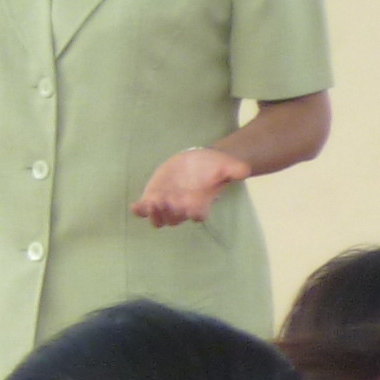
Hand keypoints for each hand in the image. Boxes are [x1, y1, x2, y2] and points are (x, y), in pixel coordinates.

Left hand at [133, 147, 249, 226]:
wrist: (197, 161)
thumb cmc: (213, 166)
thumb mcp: (226, 165)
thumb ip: (235, 169)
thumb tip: (244, 171)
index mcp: (200, 205)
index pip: (197, 215)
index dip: (193, 211)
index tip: (190, 202)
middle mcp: (182, 209)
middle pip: (175, 218)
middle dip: (171, 212)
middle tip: (167, 200)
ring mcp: (166, 205)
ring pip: (159, 218)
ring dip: (154, 214)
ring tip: (151, 203)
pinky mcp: (153, 198)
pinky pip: (144, 210)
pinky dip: (139, 210)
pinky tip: (135, 206)